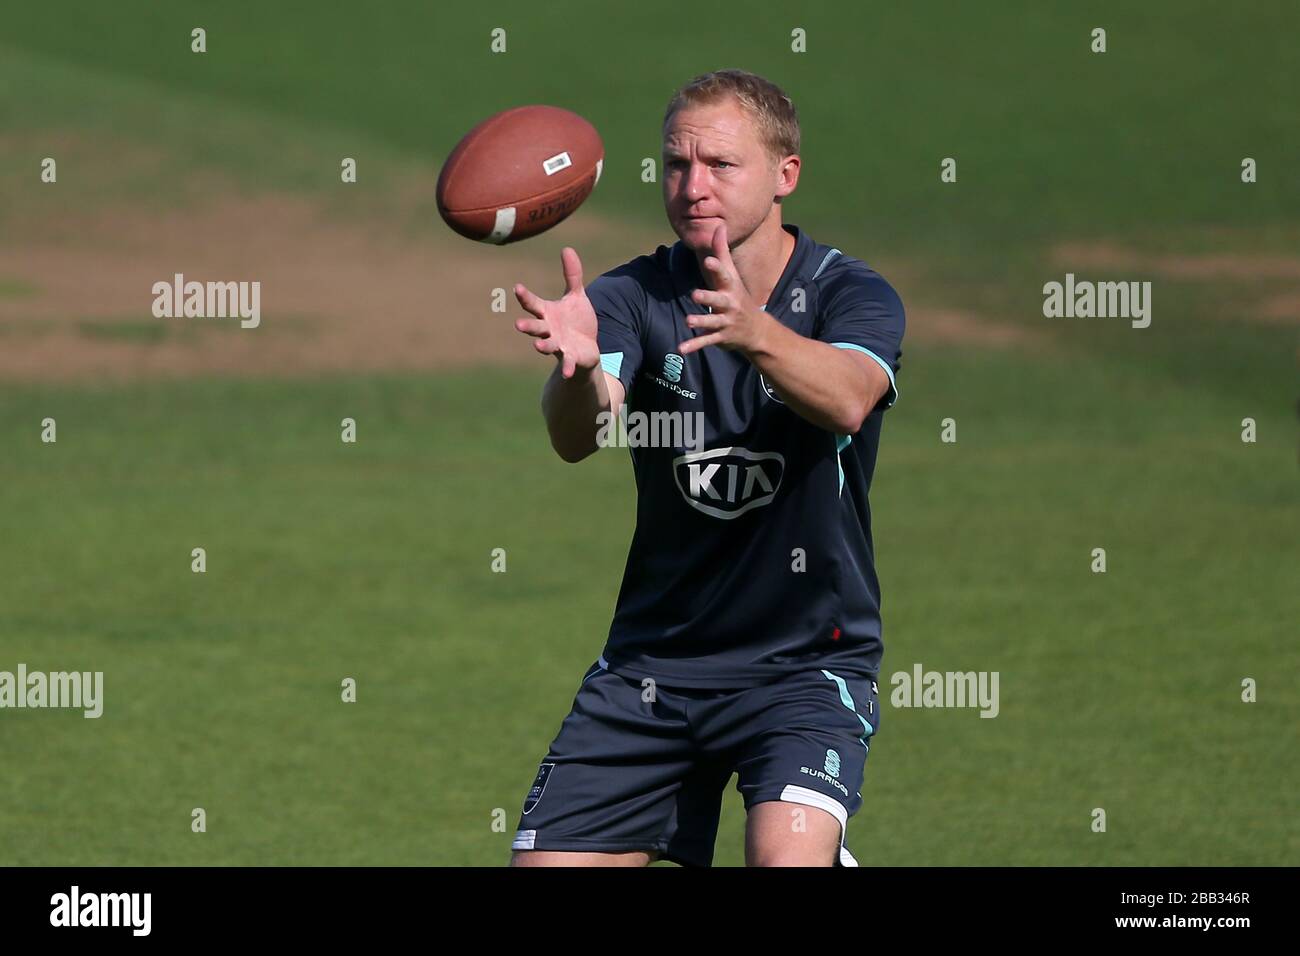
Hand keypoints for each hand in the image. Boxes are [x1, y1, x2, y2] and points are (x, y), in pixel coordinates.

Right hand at [513, 247, 600, 378]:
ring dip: (542, 346)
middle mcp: (549, 330)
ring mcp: (558, 345)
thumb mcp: (577, 295)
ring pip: (547, 345)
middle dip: (528, 326)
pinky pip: (567, 362)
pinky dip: (566, 367)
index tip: (517, 287)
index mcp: (547, 313)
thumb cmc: (577, 320)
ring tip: (537, 346)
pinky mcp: (570, 357)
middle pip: (535, 327)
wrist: (587, 347)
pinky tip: (566, 372)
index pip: (533, 304)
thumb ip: (572, 275)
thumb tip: (567, 248)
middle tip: (518, 324)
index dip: (525, 296)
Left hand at [680, 222, 772, 355]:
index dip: (717, 267)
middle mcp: (729, 304)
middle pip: (718, 300)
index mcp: (730, 287)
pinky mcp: (721, 337)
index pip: (724, 275)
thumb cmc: (738, 296)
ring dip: (701, 321)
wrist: (757, 330)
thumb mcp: (731, 275)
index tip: (709, 259)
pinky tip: (680, 348)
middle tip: (695, 294)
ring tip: (688, 321)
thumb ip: (722, 252)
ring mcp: (726, 322)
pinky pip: (706, 341)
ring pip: (712, 322)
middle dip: (708, 297)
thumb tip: (719, 225)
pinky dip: (693, 345)